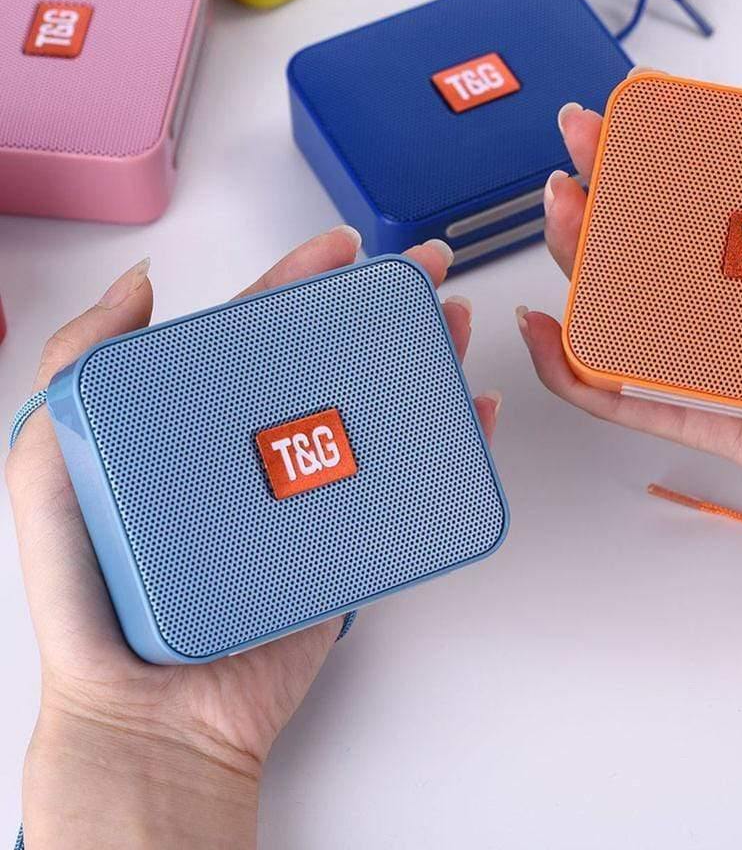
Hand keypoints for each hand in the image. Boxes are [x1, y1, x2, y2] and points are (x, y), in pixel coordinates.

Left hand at [5, 229, 500, 849]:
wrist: (152, 713)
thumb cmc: (92, 596)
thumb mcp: (51, 464)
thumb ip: (77, 368)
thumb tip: (139, 284)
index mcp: (202, 421)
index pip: (261, 331)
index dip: (303, 279)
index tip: (343, 246)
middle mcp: (263, 447)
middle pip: (336, 361)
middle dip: (385, 308)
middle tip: (425, 272)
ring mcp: (309, 492)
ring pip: (379, 411)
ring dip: (424, 362)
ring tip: (453, 324)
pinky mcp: (346, 541)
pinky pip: (405, 485)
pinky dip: (446, 446)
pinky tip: (471, 414)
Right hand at [518, 55, 741, 674]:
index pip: (729, 192)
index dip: (674, 150)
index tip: (636, 113)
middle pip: (669, 248)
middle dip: (608, 193)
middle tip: (578, 150)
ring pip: (643, 317)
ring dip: (583, 267)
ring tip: (559, 217)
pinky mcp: (740, 429)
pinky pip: (647, 407)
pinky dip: (586, 378)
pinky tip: (550, 336)